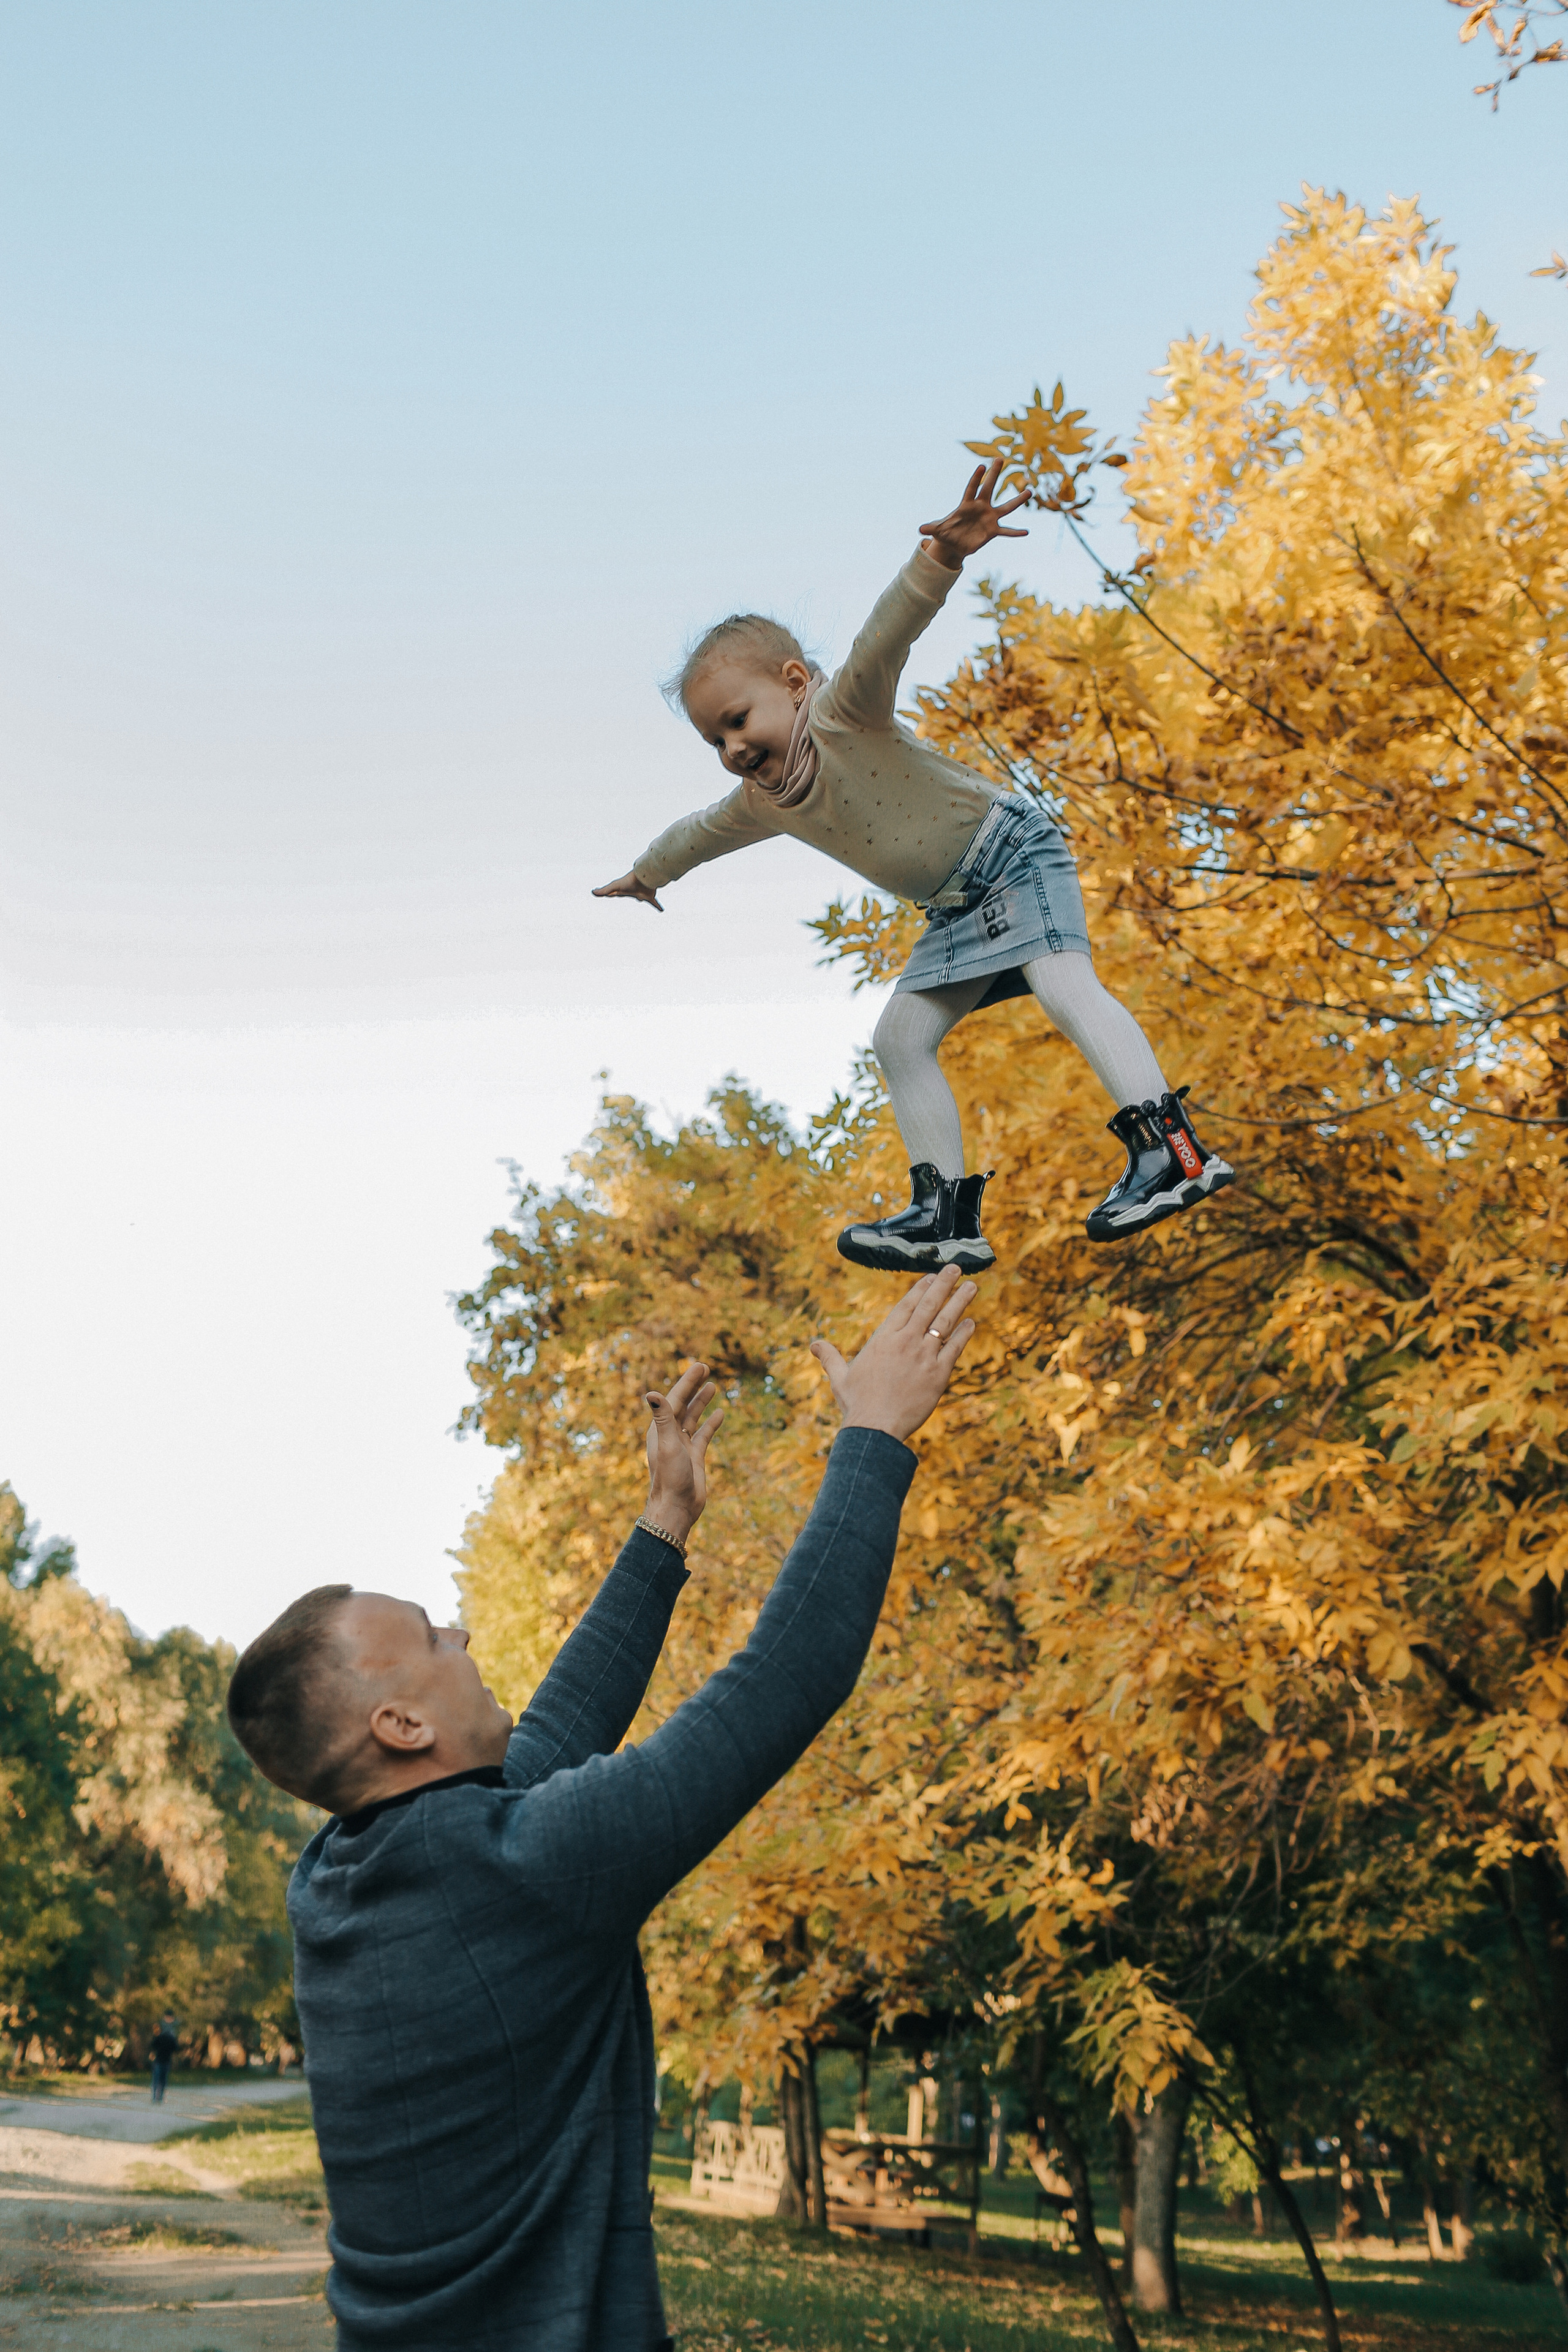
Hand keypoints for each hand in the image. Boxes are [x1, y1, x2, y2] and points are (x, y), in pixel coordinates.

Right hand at [594, 870, 663, 911]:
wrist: (644, 877)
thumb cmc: (628, 881)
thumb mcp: (614, 887)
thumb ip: (604, 891)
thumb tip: (592, 892)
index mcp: (623, 890)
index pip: (614, 893)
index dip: (609, 894)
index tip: (605, 894)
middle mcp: (632, 891)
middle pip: (627, 894)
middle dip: (624, 894)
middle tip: (622, 895)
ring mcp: (641, 893)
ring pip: (641, 898)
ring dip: (641, 898)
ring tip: (643, 899)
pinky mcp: (650, 896)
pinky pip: (654, 903)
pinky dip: (657, 906)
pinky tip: (661, 910)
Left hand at [643, 1361, 723, 1545]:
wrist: (677, 1508)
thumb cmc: (669, 1478)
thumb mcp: (667, 1444)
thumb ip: (662, 1418)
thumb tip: (650, 1392)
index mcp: (660, 1429)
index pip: (674, 1398)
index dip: (687, 1382)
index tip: (700, 1367)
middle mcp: (670, 1434)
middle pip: (683, 1403)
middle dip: (693, 1386)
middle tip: (706, 1368)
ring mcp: (682, 1444)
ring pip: (693, 1417)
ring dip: (702, 1401)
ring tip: (713, 1386)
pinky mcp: (694, 1456)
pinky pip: (703, 1434)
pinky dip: (712, 1423)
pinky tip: (721, 1413)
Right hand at [809, 1267, 976, 1441]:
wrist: (876, 1428)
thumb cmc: (857, 1404)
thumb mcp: (840, 1377)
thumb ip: (830, 1356)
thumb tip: (813, 1344)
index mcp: (883, 1339)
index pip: (905, 1306)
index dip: (920, 1289)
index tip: (931, 1276)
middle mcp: (905, 1342)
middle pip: (927, 1306)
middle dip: (943, 1285)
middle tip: (955, 1268)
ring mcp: (923, 1357)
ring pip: (945, 1323)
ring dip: (959, 1302)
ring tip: (972, 1286)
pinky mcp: (938, 1374)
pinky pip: (955, 1349)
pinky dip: (964, 1335)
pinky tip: (972, 1323)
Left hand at [918, 457, 1029, 571]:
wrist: (956, 543)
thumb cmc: (947, 532)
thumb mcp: (938, 530)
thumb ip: (932, 527)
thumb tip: (920, 529)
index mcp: (966, 505)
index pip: (971, 488)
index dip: (976, 479)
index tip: (981, 466)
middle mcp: (980, 507)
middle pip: (989, 489)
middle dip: (994, 475)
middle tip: (1000, 458)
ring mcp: (989, 518)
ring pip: (1006, 507)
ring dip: (1017, 500)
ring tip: (1029, 491)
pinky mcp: (993, 531)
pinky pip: (1006, 531)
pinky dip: (1015, 532)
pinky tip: (1026, 532)